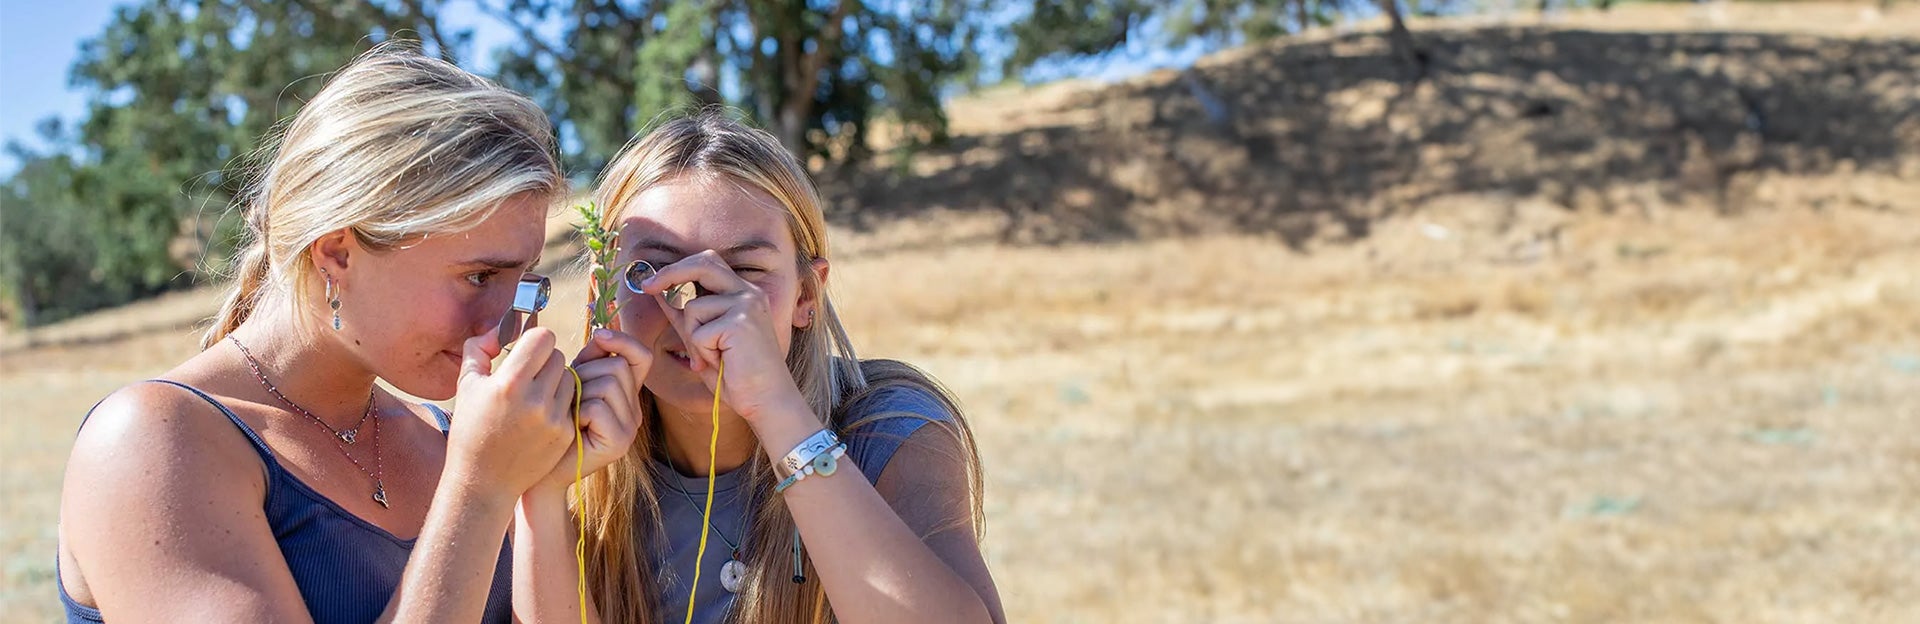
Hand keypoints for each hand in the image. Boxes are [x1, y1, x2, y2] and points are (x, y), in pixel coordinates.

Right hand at [447, 326, 577, 498]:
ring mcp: (554, 418)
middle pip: (558, 357)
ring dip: (555, 380)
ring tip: (535, 394)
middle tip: (529, 373)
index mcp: (509, 383)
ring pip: (570, 378)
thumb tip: (499, 329)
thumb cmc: (470, 429)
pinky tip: (541, 413)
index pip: (544, 338)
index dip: (535, 340)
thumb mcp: (467, 385)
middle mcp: (535, 399)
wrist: (483, 481)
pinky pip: (572, 402)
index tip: (526, 350)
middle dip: (544, 360)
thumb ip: (479, 348)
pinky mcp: (565, 433)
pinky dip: (560, 402)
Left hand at [529, 328, 652, 494]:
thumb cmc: (550, 425)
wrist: (540, 471)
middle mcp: (635, 411)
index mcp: (627, 395)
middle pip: (618, 367)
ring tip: (568, 414)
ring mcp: (630, 428)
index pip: (641, 357)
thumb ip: (589, 361)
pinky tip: (570, 427)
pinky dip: (577, 412)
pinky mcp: (619, 442)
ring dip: (579, 393)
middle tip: (567, 398)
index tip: (599, 335)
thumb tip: (601, 334)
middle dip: (585, 373)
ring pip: (608, 384)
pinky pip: (597, 407)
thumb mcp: (571, 385)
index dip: (623, 342)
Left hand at [635, 250, 809, 422]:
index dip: (678, 268)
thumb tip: (659, 295)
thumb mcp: (705, 341)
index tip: (653, 281)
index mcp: (744, 294)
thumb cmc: (737, 375)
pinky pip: (699, 332)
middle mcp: (749, 293)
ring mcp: (747, 305)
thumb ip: (686, 317)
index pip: (709, 263)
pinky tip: (722, 364)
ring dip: (693, 338)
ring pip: (693, 308)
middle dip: (670, 273)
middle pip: (703, 264)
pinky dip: (702, 352)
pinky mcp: (741, 322)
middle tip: (649, 287)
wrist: (767, 400)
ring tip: (713, 358)